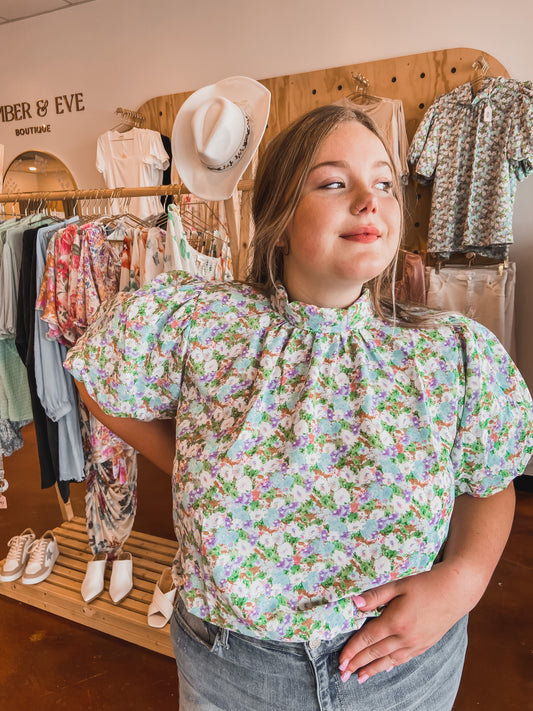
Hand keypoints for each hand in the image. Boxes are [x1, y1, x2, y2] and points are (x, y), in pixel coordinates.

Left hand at [338, 562, 473, 683]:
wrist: (455, 592)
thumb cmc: (425, 584)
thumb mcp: (398, 585)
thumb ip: (375, 596)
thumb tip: (354, 603)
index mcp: (395, 621)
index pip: (368, 639)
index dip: (352, 650)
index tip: (341, 660)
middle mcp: (405, 637)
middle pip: (376, 653)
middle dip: (358, 664)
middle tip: (343, 673)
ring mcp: (416, 644)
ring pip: (389, 660)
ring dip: (372, 669)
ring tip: (359, 677)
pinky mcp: (424, 645)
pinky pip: (403, 659)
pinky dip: (390, 665)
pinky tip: (384, 668)